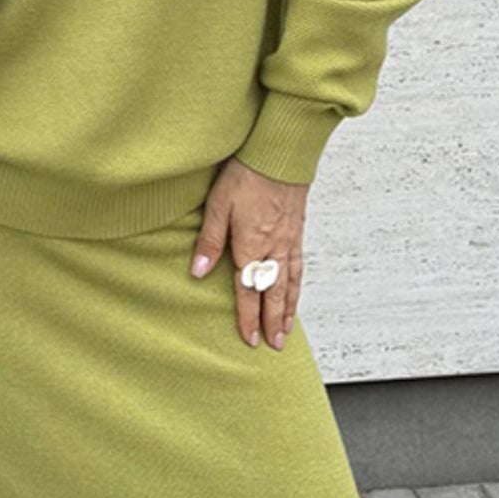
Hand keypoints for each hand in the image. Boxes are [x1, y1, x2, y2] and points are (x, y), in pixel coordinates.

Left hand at [189, 156, 308, 348]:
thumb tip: (199, 272)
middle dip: (273, 322)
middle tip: (274, 345)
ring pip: (290, 283)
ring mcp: (289, 241)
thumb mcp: (218, 205)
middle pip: (274, 294)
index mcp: (251, 246)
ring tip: (287, 328)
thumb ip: (209, 241)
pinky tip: (296, 291)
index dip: (248, 317)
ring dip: (289, 309)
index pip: (248, 291)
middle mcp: (274, 249)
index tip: (249, 338)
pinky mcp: (297, 230)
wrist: (280, 153)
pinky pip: (299, 266)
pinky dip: (298, 286)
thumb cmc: (246, 174)